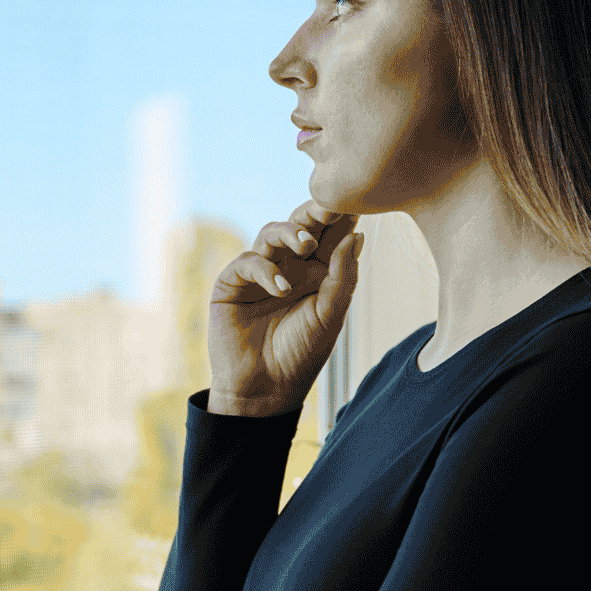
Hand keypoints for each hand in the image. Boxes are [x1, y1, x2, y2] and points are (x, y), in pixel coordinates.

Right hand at [206, 199, 363, 415]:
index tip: (356, 201)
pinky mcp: (232, 283)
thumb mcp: (331, 316)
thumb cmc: (301, 355)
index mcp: (318, 273)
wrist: (263, 390)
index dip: (341, 217)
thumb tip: (358, 235)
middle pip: (300, 226)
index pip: (330, 236)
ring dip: (290, 232)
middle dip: (314, 213)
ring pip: (272, 233)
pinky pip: (248, 261)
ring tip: (305, 245)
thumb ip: (343, 276)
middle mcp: (289, 267)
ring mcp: (260, 273)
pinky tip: (280, 289)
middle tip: (329, 206)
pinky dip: (265, 270)